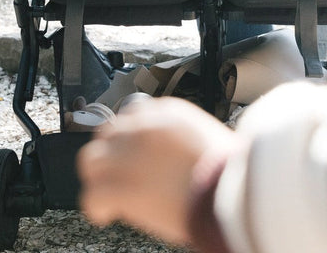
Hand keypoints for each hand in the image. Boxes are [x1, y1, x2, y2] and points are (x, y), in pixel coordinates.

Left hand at [77, 97, 243, 245]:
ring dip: (98, 176)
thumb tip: (170, 155)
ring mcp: (130, 155)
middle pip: (108, 133)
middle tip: (120, 175)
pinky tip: (106, 214)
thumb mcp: (207, 137)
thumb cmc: (231, 172)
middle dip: (112, 154)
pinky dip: (97, 207)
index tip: (134, 153)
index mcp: (167, 112)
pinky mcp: (122, 186)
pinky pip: (92, 195)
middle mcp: (143, 128)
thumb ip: (180, 138)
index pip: (133, 114)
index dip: (130, 138)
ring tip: (108, 193)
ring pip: (91, 160)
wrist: (235, 191)